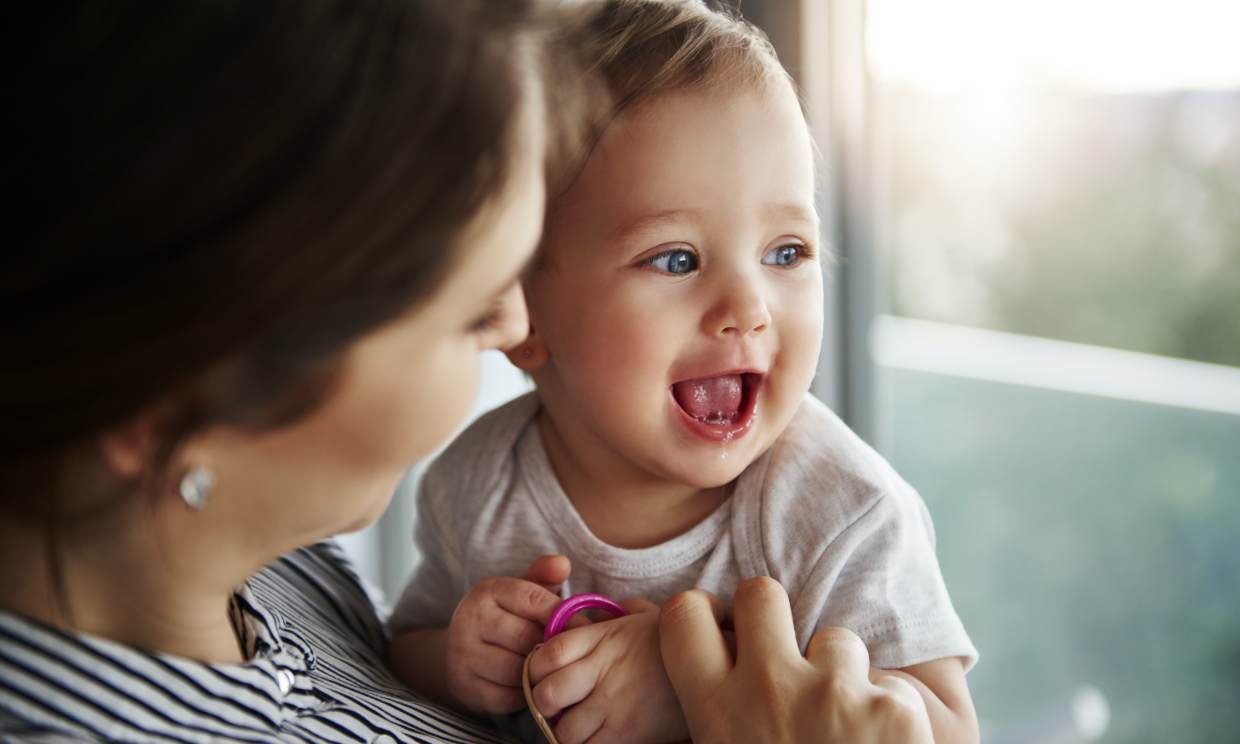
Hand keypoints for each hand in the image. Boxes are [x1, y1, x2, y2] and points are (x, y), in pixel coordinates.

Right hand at [443, 555, 569, 713]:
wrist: (464, 650)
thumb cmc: (507, 617)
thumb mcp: (523, 592)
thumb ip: (544, 577)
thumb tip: (562, 563)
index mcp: (486, 591)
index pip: (532, 599)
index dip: (561, 614)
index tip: (582, 626)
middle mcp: (468, 620)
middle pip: (526, 637)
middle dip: (549, 646)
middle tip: (567, 652)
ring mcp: (462, 655)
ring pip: (516, 669)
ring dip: (536, 672)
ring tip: (547, 667)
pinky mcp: (464, 686)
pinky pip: (507, 697)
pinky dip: (523, 694)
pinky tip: (529, 685)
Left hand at [527, 598, 688, 743]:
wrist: (717, 665)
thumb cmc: (673, 644)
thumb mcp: (639, 619)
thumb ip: (605, 618)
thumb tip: (578, 621)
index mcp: (604, 639)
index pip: (547, 654)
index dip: (536, 668)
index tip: (544, 674)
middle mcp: (604, 671)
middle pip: (546, 694)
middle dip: (544, 703)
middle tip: (556, 704)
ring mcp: (615, 705)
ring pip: (565, 730)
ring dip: (566, 731)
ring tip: (579, 724)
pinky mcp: (628, 733)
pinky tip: (596, 736)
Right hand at [659, 577, 933, 743]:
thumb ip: (716, 717)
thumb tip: (709, 681)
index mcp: (717, 710)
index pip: (683, 614)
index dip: (701, 616)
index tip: (719, 634)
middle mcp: (769, 688)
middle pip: (762, 594)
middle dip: (773, 616)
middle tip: (785, 656)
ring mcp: (834, 691)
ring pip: (835, 639)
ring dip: (840, 674)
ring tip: (843, 729)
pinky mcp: (893, 705)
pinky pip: (887, 684)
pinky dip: (888, 712)